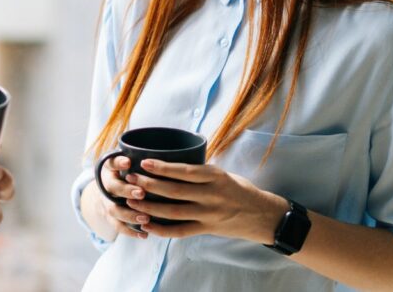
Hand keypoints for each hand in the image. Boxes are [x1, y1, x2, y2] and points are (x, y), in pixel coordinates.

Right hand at [92, 155, 151, 239]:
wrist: (110, 191)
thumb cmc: (129, 173)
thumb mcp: (131, 162)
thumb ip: (145, 160)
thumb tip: (173, 152)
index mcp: (111, 168)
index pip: (111, 162)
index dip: (118, 163)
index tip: (128, 162)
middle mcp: (107, 184)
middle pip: (112, 187)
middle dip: (126, 190)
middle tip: (141, 193)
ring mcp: (107, 202)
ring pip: (114, 209)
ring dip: (129, 214)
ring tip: (145, 218)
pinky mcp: (111, 217)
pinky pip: (117, 226)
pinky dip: (130, 231)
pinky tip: (144, 234)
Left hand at [124, 160, 286, 242]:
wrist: (262, 216)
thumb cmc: (239, 190)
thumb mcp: (222, 174)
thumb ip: (200, 171)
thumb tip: (171, 162)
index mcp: (215, 176)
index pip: (185, 171)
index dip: (163, 167)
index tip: (144, 162)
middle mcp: (212, 195)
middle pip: (175, 190)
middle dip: (149, 184)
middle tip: (130, 178)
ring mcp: (209, 214)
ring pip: (174, 211)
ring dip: (150, 207)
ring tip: (131, 201)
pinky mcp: (207, 229)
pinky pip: (180, 231)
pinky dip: (161, 229)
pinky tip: (146, 224)